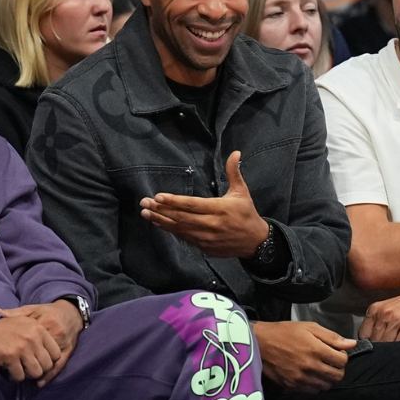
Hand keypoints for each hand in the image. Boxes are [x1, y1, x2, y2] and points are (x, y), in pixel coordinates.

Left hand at [0, 300, 83, 385]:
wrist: (70, 312)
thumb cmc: (47, 311)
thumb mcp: (30, 310)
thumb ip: (13, 313)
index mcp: (42, 322)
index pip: (27, 340)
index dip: (16, 350)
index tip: (5, 355)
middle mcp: (54, 332)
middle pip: (38, 354)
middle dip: (26, 363)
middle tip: (15, 368)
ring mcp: (62, 343)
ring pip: (48, 362)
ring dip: (37, 371)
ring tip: (25, 376)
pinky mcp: (69, 350)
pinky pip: (59, 366)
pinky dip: (49, 376)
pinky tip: (39, 383)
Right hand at [0, 310, 62, 382]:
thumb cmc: (5, 327)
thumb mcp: (25, 322)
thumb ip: (40, 334)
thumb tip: (56, 350)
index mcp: (39, 329)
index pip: (57, 354)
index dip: (49, 361)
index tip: (39, 361)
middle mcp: (33, 338)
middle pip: (47, 366)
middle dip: (38, 369)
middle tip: (27, 367)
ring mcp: (22, 347)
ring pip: (36, 373)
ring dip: (27, 374)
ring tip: (19, 368)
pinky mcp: (10, 357)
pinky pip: (20, 376)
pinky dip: (14, 376)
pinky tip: (9, 370)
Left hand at [139, 151, 268, 257]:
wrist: (255, 242)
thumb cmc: (246, 214)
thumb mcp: (242, 192)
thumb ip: (234, 172)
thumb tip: (235, 152)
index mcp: (219, 209)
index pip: (192, 204)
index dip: (174, 201)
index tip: (158, 196)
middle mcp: (211, 224)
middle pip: (181, 217)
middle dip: (161, 210)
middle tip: (144, 203)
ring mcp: (206, 238)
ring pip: (179, 229)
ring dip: (161, 221)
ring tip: (145, 213)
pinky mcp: (204, 246)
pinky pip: (184, 238)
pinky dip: (170, 230)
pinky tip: (159, 224)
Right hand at [253, 321, 354, 393]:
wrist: (260, 344)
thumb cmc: (284, 333)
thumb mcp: (309, 327)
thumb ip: (331, 336)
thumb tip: (351, 344)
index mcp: (316, 349)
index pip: (343, 360)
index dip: (342, 356)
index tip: (336, 353)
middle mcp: (310, 366)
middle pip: (337, 376)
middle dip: (338, 368)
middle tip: (331, 362)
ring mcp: (301, 378)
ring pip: (326, 385)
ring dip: (327, 378)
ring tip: (320, 368)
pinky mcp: (292, 386)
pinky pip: (313, 391)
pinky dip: (316, 385)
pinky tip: (311, 375)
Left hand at [360, 283, 399, 341]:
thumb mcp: (387, 308)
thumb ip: (377, 321)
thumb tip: (369, 340)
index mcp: (375, 308)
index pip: (363, 334)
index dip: (368, 341)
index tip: (373, 344)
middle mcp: (384, 313)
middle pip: (374, 340)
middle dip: (380, 345)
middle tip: (387, 344)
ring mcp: (396, 320)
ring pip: (386, 343)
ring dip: (390, 346)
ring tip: (396, 342)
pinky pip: (399, 343)